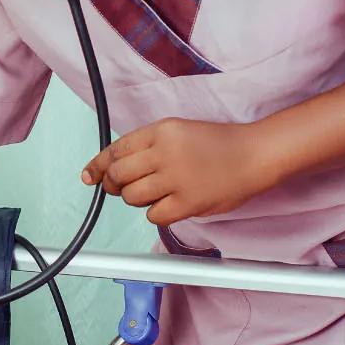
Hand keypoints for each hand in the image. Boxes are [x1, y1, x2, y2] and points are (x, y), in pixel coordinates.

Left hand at [81, 118, 277, 226]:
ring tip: (156, 192)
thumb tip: (116, 167)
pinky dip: (157, 213)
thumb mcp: (179, 130)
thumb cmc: (219, 144)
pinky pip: (154, 215)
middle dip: (113, 185)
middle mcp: (165, 152)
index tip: (89, 175)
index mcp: (162, 130)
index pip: (116, 149)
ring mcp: (176, 178)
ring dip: (137, 199)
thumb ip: (149, 146)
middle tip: (120, 188)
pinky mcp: (188, 202)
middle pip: (119, 175)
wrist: (254, 155)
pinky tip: (170, 204)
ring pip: (132, 197)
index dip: (98, 165)